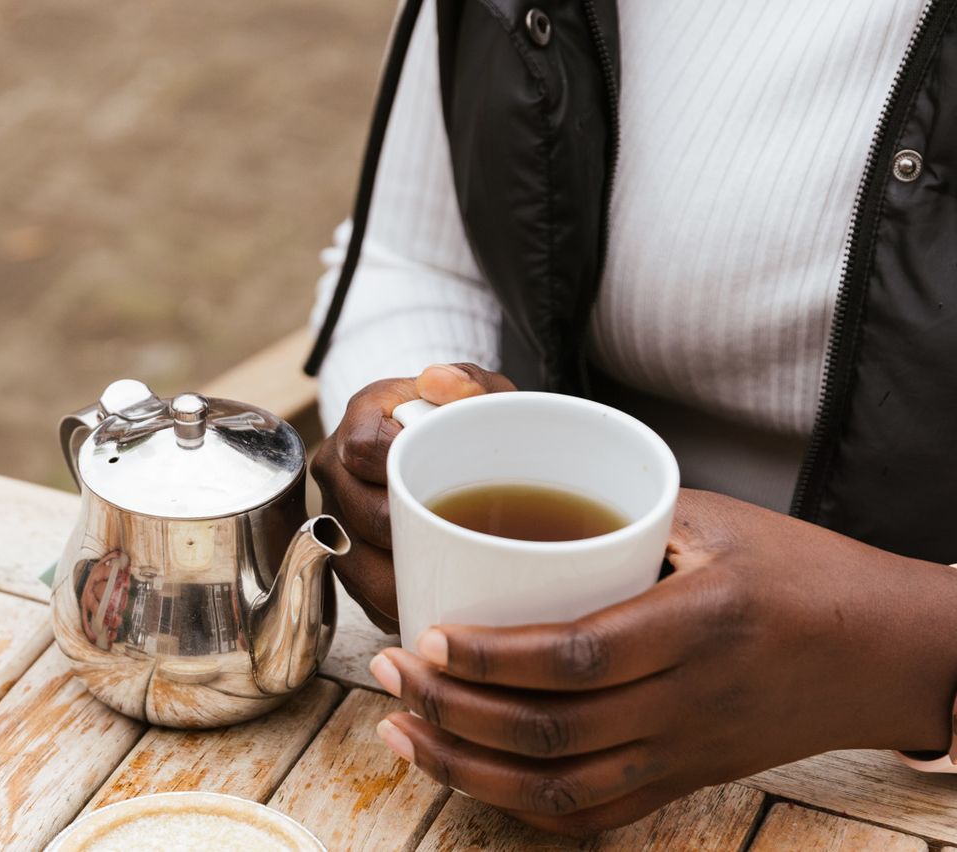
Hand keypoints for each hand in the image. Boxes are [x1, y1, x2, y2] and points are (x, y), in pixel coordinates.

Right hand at [311, 363, 514, 631]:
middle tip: (468, 555)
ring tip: (450, 595)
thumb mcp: (477, 392)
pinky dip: (394, 605)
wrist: (435, 442)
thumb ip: (470, 383)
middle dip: (414, 539)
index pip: (363, 450)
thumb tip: (439, 382)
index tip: (451, 489)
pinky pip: (358, 593)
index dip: (402, 475)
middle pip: (363, 517)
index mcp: (359, 421)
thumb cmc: (459, 420)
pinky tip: (431, 607)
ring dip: (400, 586)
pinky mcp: (339, 555)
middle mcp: (334, 470)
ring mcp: (333, 515)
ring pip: (354, 565)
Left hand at [366, 490, 956, 834]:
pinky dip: (518, 803)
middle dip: (452, 709)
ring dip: (467, 764)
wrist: (891, 652)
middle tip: (392, 672)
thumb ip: (622, 509)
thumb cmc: (803, 571)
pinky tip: (464, 771)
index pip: (577, 656)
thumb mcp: (718, 519)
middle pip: (551, 729)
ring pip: (559, 785)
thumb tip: (512, 468)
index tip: (427, 637)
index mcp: (701, 623)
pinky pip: (591, 815)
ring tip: (402, 727)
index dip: (490, 658)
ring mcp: (687, 752)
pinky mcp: (686, 781)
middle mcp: (692, 701)